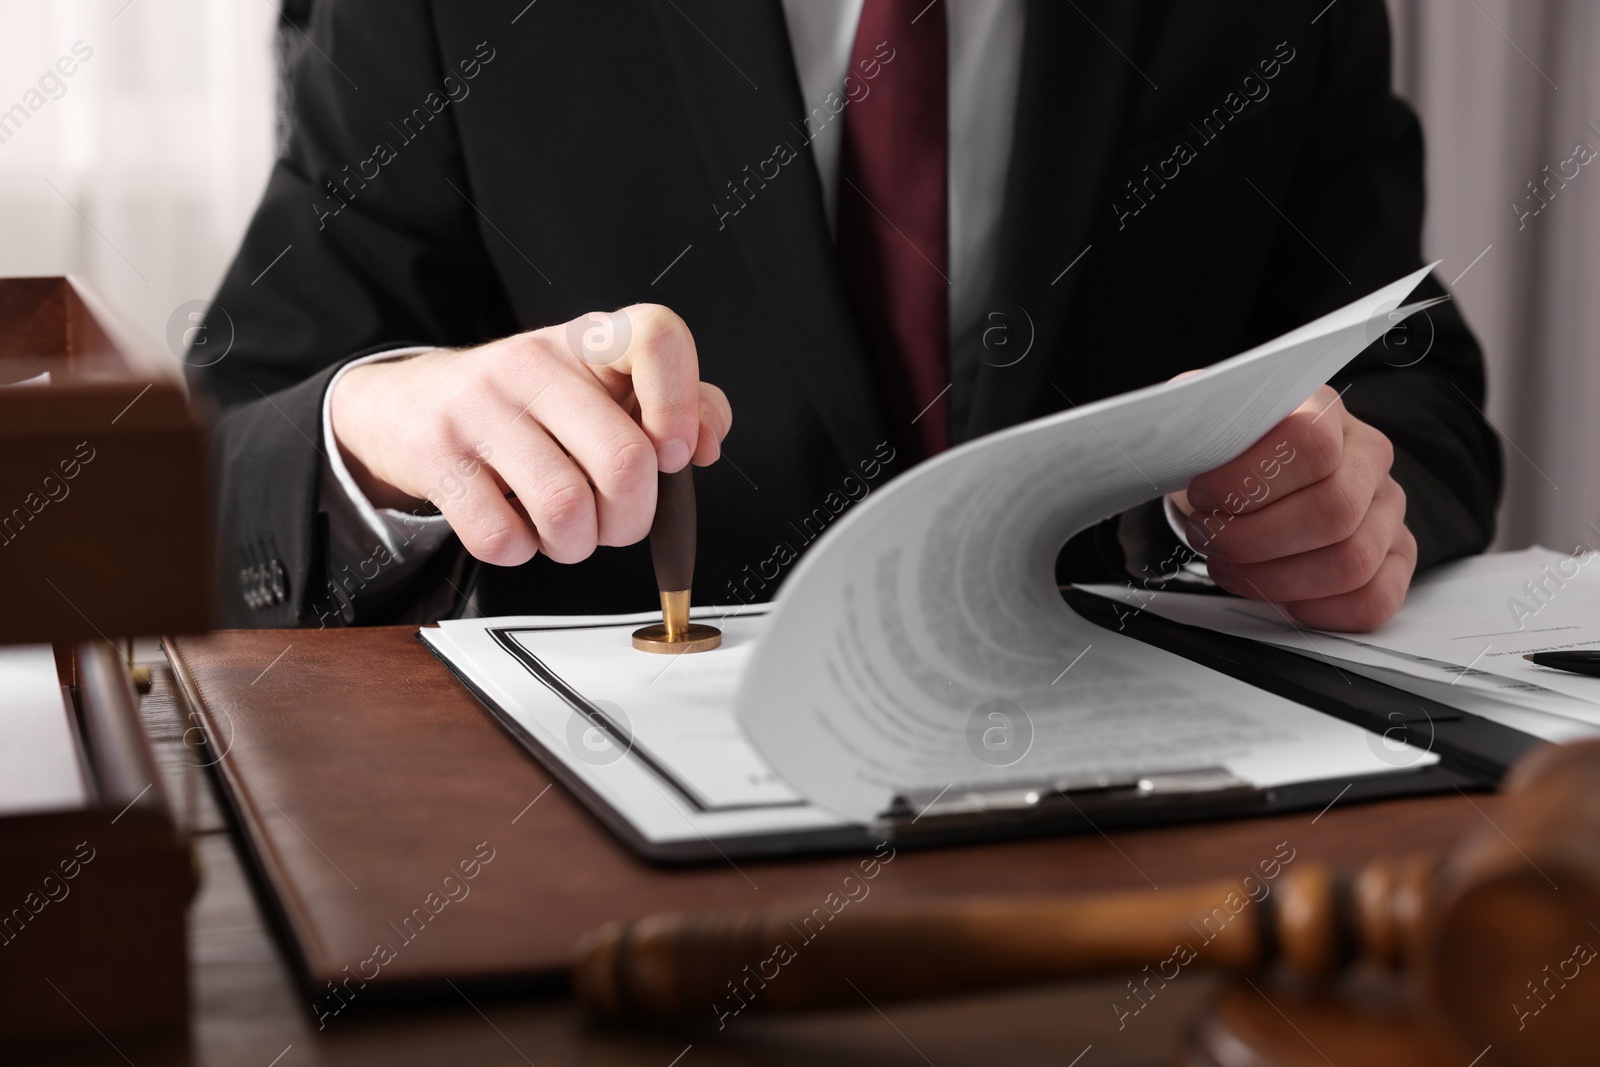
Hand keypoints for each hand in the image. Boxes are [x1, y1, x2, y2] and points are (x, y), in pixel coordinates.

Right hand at [329, 304, 730, 565]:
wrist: (408, 405)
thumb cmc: (530, 407)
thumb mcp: (603, 389)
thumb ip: (678, 406)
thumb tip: (704, 443)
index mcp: (589, 342)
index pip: (656, 338)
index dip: (681, 403)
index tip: (674, 452)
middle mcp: (533, 362)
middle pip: (623, 459)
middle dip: (632, 518)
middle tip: (617, 520)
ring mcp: (478, 406)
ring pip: (566, 508)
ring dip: (578, 544)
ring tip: (566, 530)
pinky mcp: (435, 457)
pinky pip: (503, 538)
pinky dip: (522, 553)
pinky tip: (517, 527)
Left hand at [1169, 385, 1414, 631]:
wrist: (1241, 472)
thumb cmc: (1222, 453)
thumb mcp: (1200, 424)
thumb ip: (1191, 423)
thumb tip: (1172, 438)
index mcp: (1322, 409)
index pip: (1309, 443)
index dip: (1246, 481)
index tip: (1202, 495)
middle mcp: (1367, 455)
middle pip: (1333, 511)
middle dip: (1252, 540)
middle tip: (1209, 537)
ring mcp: (1386, 508)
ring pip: (1352, 562)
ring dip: (1274, 578)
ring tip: (1228, 564)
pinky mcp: (1392, 556)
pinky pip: (1374, 600)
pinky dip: (1314, 609)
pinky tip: (1272, 593)